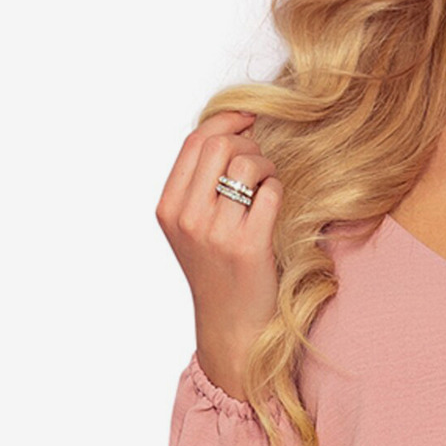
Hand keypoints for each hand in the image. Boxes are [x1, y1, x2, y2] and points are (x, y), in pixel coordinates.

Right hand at [155, 108, 282, 396]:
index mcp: (168, 208)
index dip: (226, 120)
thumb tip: (232, 128)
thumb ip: (200, 183)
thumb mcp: (193, 227)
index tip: (248, 120)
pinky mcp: (248, 245)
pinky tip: (272, 207)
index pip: (195, 141)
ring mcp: (216, 232)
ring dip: (266, 166)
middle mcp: (187, 218)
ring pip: (247, 163)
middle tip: (259, 162)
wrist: (232, 325)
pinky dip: (277, 191)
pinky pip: (270, 192)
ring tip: (266, 185)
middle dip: (247, 142)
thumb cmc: (218, 272)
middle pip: (220, 144)